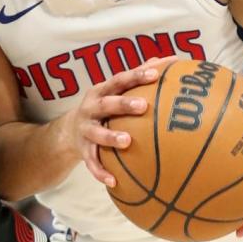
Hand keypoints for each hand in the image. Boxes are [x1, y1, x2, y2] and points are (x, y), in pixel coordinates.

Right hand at [67, 61, 179, 187]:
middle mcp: (91, 108)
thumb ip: (140, 76)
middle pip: (106, 104)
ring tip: (127, 141)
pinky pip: (91, 162)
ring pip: (96, 133)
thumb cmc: (105, 106)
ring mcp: (85, 130)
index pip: (120, 80)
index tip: (155, 74)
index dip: (136, 75)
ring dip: (110, 137)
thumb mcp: (116, 90)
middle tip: (143, 106)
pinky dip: (101, 172)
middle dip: (123, 104)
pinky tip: (114, 182)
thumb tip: (172, 59)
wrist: (70, 131)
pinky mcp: (82, 150)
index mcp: (102, 91)